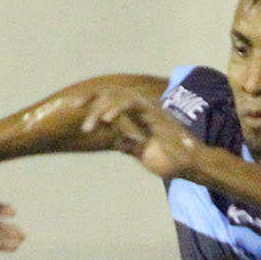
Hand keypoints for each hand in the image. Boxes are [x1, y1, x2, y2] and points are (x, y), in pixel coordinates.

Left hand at [80, 88, 198, 181]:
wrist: (188, 166)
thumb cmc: (170, 161)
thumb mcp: (143, 154)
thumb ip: (130, 145)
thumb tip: (117, 142)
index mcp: (137, 117)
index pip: (112, 102)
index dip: (93, 104)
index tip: (75, 109)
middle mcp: (142, 109)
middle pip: (112, 93)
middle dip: (90, 98)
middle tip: (72, 106)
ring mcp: (148, 109)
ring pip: (119, 96)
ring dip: (100, 109)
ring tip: (87, 126)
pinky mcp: (155, 113)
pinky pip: (132, 104)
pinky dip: (118, 109)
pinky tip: (106, 119)